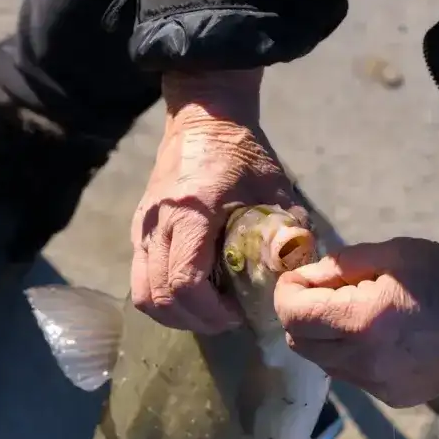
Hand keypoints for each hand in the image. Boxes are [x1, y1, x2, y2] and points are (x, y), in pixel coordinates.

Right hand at [131, 69, 303, 332]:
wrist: (204, 118)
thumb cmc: (243, 153)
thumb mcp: (274, 189)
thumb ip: (289, 230)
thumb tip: (299, 274)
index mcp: (191, 212)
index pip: (185, 282)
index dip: (211, 311)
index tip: (238, 312)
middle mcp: (158, 223)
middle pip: (159, 298)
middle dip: (195, 320)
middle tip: (227, 318)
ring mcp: (142, 228)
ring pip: (143, 295)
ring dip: (175, 314)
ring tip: (208, 311)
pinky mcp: (139, 231)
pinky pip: (141, 280)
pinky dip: (165, 297)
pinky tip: (195, 291)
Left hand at [273, 237, 438, 407]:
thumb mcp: (392, 254)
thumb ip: (341, 264)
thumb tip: (307, 276)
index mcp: (360, 321)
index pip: (292, 316)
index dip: (287, 293)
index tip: (300, 278)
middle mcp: (361, 361)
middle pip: (298, 343)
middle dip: (300, 315)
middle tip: (323, 294)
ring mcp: (375, 385)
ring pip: (322, 363)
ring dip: (322, 338)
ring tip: (352, 315)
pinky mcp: (390, 398)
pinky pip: (350, 376)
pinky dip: (348, 356)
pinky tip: (375, 338)